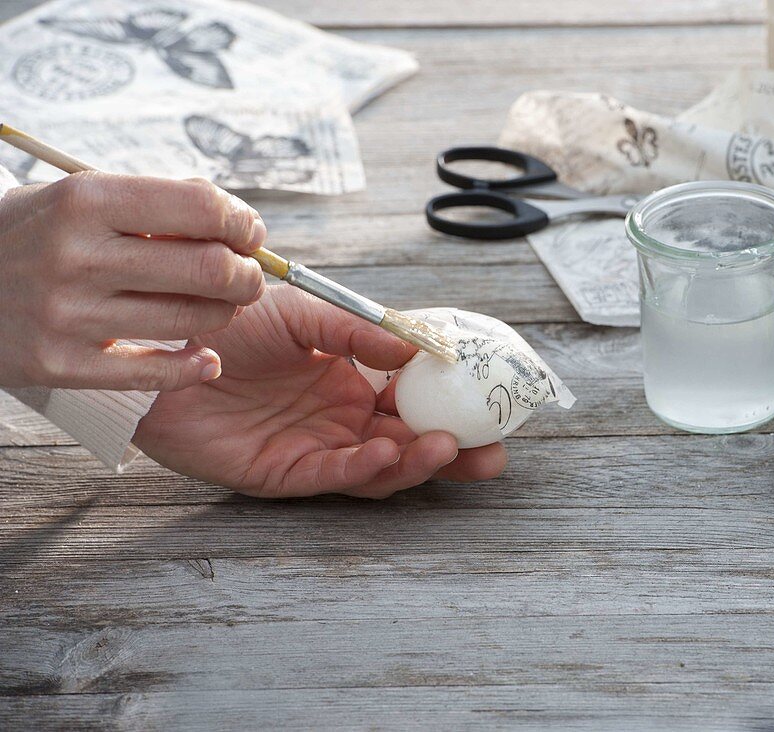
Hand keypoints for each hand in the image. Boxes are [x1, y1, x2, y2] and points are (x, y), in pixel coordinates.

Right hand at [0, 172, 265, 390]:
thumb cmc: (32, 234)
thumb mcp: (78, 197)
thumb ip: (153, 204)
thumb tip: (233, 217)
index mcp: (84, 201)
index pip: (200, 207)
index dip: (243, 223)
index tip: (251, 234)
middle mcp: (76, 256)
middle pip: (209, 269)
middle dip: (247, 276)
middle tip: (247, 277)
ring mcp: (66, 315)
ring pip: (192, 321)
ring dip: (224, 315)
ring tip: (218, 307)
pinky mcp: (59, 365)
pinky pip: (155, 373)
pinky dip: (194, 367)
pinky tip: (205, 358)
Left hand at [133, 285, 507, 498]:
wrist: (160, 345)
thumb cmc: (229, 323)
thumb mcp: (304, 313)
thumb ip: (358, 331)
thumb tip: (417, 348)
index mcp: (350, 380)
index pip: (414, 401)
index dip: (452, 406)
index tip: (491, 405)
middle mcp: (339, 418)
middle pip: (408, 444)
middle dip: (453, 453)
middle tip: (494, 454)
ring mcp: (314, 447)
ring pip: (378, 468)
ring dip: (415, 463)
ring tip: (446, 448)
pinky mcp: (281, 474)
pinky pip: (331, 477)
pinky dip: (361, 469)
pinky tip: (386, 452)